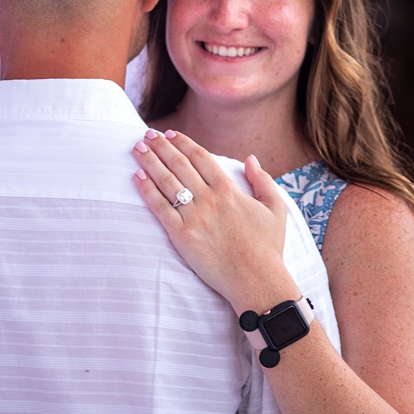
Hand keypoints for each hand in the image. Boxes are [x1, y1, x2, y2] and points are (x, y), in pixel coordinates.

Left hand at [132, 129, 295, 312]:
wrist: (256, 279)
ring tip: (137, 148)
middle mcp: (209, 199)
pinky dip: (147, 190)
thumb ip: (263, 180)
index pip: (201, 158)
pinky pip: (160, 208)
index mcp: (230, 190)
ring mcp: (194, 217)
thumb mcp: (276, 208)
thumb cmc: (268, 246)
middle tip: (148, 134)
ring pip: (166, 181)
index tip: (172, 134)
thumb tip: (250, 158)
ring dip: (150, 161)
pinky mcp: (182, 236)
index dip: (184, 143)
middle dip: (161, 146)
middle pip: (179, 164)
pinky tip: (137, 177)